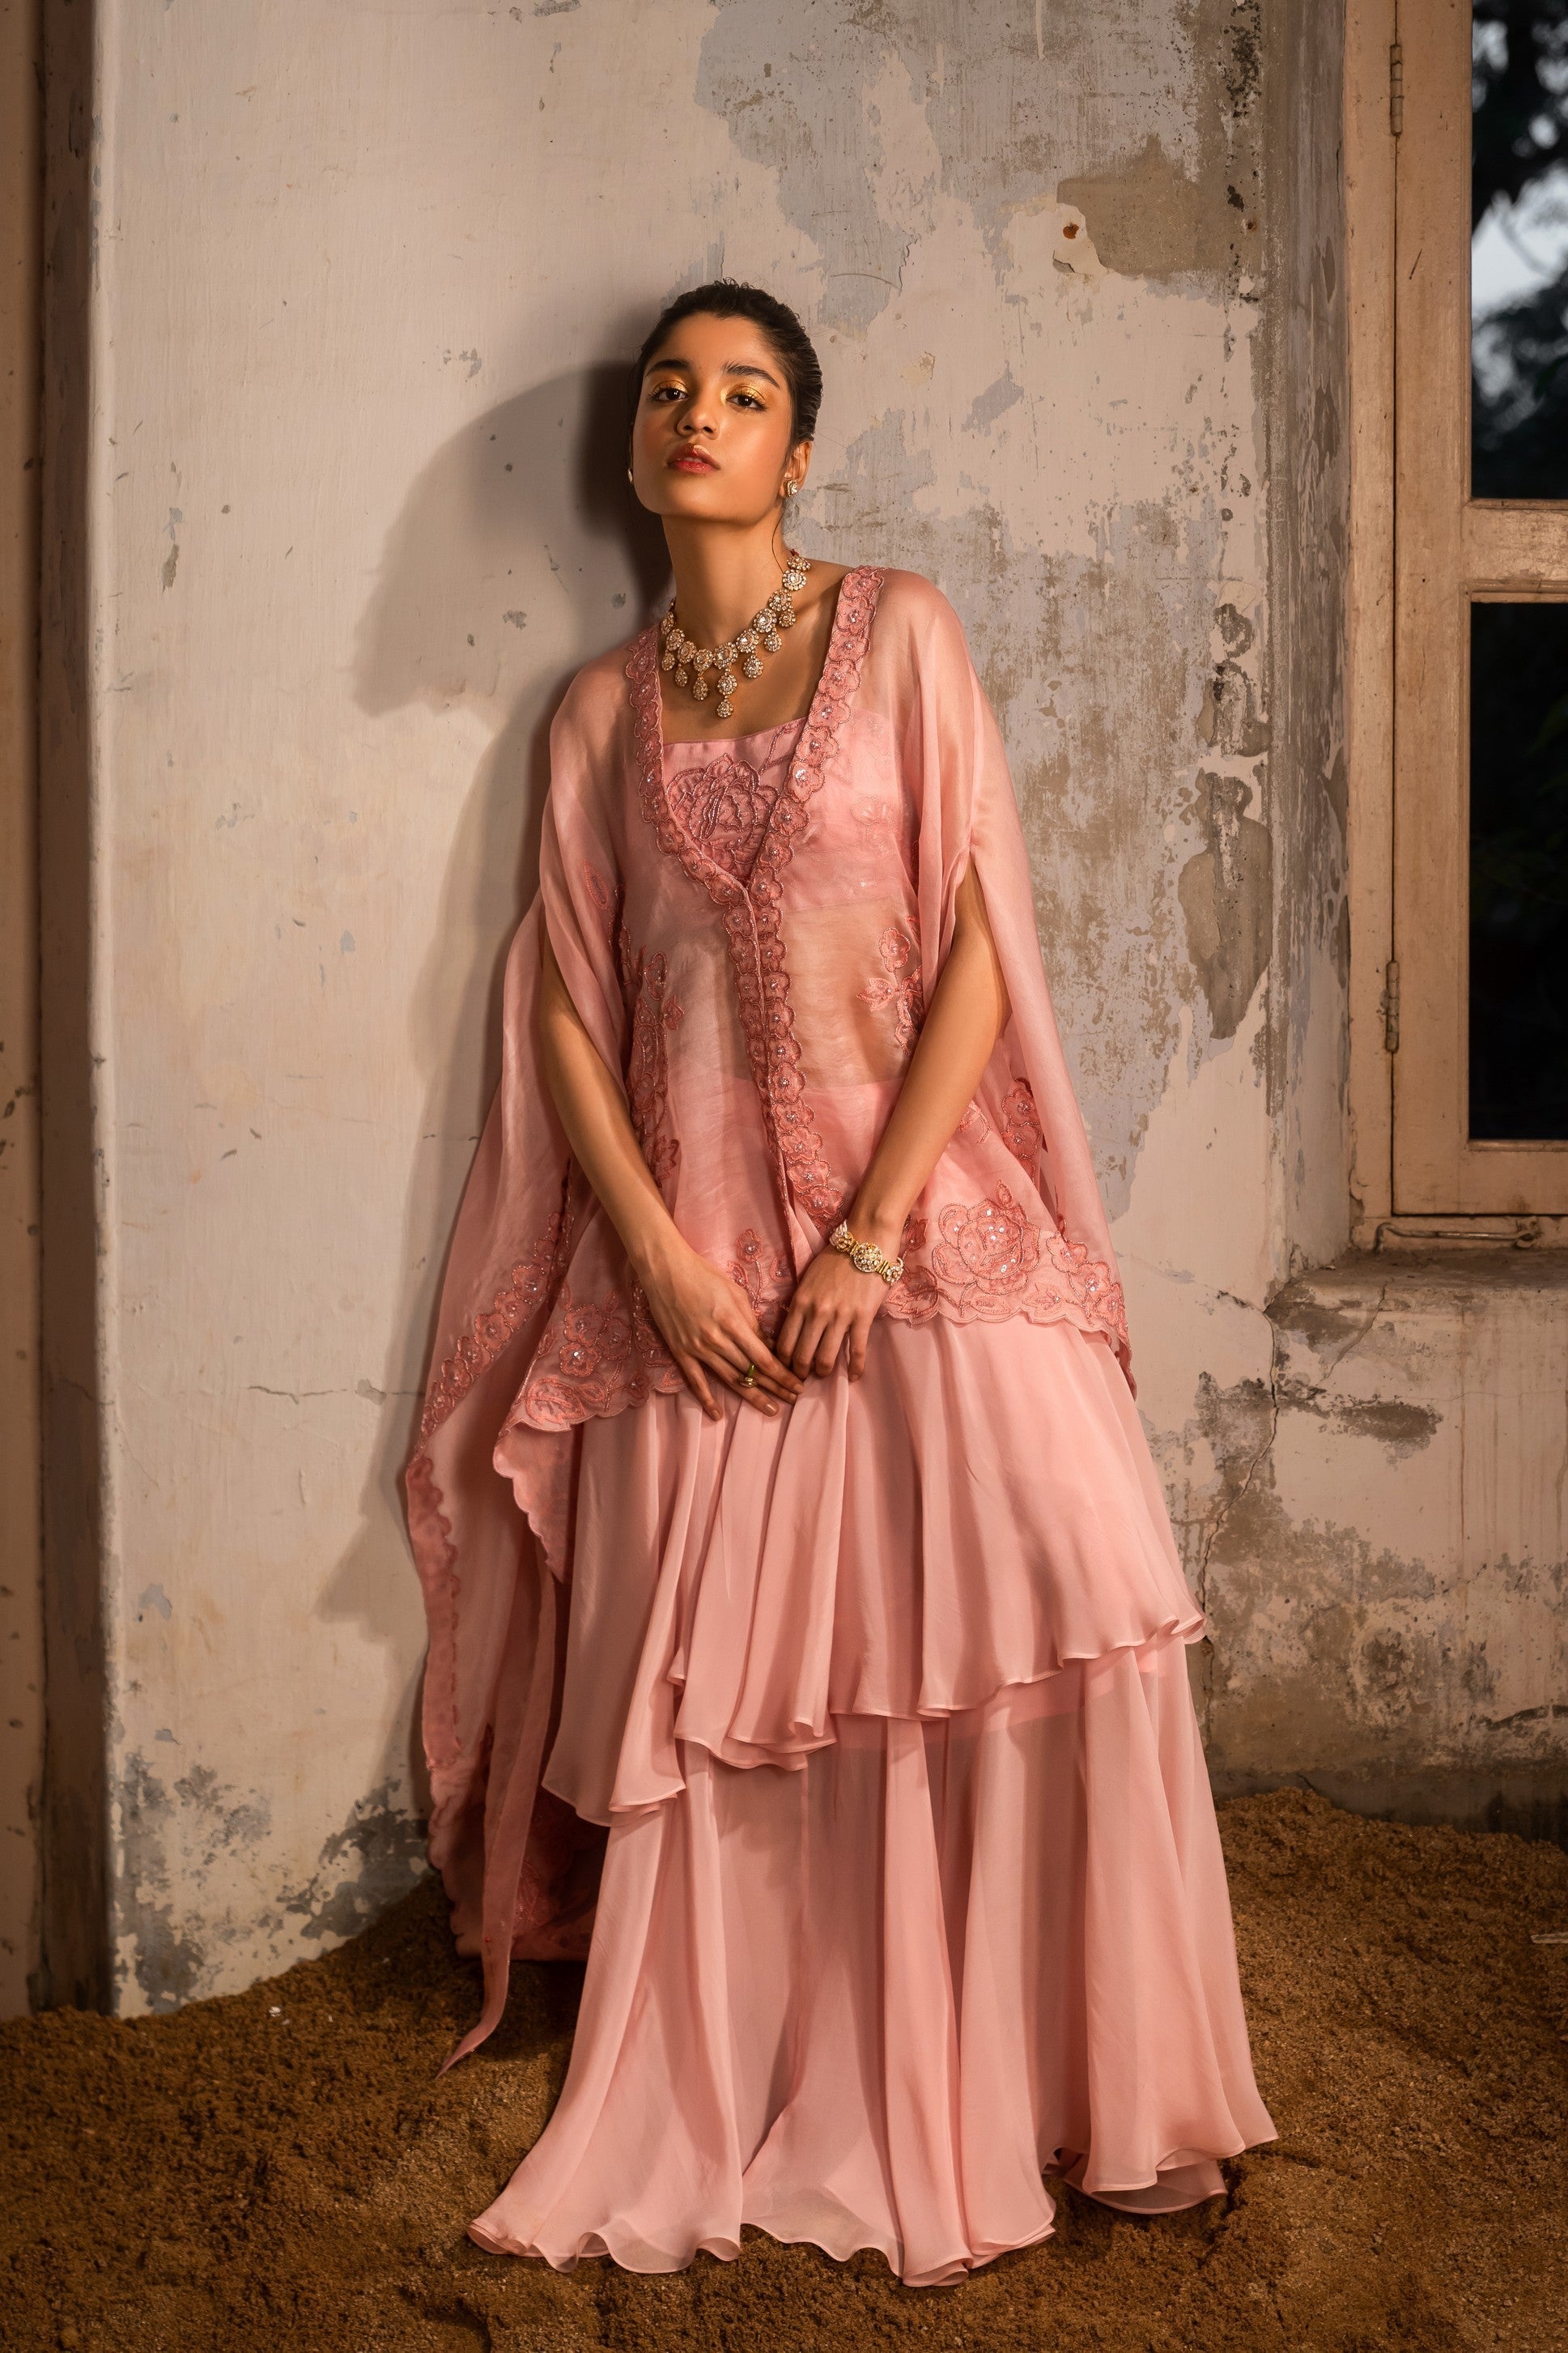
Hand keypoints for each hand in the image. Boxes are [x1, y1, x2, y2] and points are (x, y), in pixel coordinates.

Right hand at [636, 1237, 804, 1420]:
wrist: (666, 1271)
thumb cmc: (704, 1275)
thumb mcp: (736, 1293)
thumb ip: (752, 1322)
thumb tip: (768, 1345)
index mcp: (733, 1323)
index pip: (764, 1358)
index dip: (783, 1375)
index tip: (798, 1385)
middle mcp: (717, 1340)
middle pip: (751, 1371)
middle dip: (775, 1387)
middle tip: (794, 1399)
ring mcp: (697, 1349)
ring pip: (730, 1379)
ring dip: (752, 1396)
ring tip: (770, 1409)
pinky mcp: (681, 1352)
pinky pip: (696, 1381)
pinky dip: (707, 1399)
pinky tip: (717, 1414)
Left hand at [775, 1242, 890, 1380]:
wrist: (865, 1242)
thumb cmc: (835, 1258)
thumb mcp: (807, 1279)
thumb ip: (800, 1303)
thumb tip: (793, 1328)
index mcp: (800, 1302)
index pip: (784, 1342)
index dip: (782, 1362)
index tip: (785, 1369)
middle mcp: (817, 1312)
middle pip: (802, 1356)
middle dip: (800, 1373)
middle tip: (802, 1379)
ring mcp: (840, 1317)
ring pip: (826, 1358)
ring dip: (824, 1372)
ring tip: (824, 1375)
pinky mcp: (862, 1318)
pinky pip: (857, 1351)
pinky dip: (855, 1368)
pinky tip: (854, 1377)